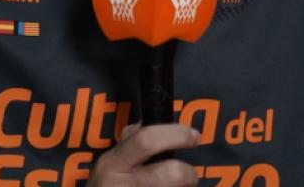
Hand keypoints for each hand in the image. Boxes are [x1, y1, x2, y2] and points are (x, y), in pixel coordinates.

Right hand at [86, 123, 200, 185]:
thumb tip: (151, 123)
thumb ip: (129, 143)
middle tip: (190, 175)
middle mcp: (121, 186)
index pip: (146, 140)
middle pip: (171, 174)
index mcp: (112, 164)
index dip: (176, 135)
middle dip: (188, 173)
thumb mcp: (109, 164)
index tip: (194, 135)